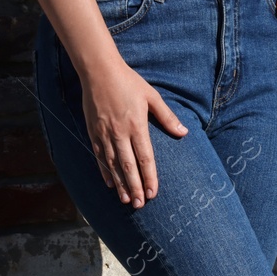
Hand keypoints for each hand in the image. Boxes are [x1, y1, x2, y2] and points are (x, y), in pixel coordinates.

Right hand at [79, 57, 188, 207]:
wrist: (98, 71)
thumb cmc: (128, 82)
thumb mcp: (152, 97)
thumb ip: (167, 117)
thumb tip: (183, 133)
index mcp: (136, 126)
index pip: (145, 158)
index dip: (149, 177)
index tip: (153, 192)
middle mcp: (119, 133)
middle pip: (128, 166)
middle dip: (135, 187)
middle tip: (140, 205)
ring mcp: (104, 134)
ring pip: (112, 165)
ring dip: (120, 184)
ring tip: (126, 200)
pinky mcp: (93, 131)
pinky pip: (98, 156)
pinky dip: (104, 171)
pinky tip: (109, 184)